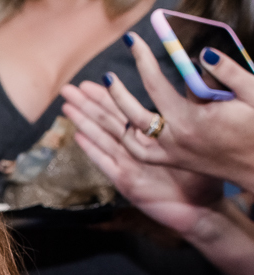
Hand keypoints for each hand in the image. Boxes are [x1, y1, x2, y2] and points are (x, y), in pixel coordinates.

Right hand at [62, 80, 221, 234]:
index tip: (92, 81)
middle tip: (68, 89)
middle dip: (86, 105)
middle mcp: (134, 150)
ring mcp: (128, 166)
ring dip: (83, 122)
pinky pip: (106, 163)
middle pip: (106, 122)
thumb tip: (195, 81)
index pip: (123, 111)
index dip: (106, 96)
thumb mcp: (199, 140)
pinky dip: (92, 150)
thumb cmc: (203, 178)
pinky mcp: (127, 182)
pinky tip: (78, 137)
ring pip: (102, 139)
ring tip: (67, 107)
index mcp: (149, 139)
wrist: (202, 209)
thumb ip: (192, 112)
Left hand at [93, 32, 253, 189]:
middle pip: (134, 112)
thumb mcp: (251, 95)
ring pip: (131, 136)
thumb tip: (202, 55)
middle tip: (106, 75)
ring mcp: (171, 153)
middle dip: (116, 91)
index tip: (132, 42)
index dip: (142, 60)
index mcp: (191, 119)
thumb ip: (227, 73)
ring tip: (107, 100)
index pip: (156, 85)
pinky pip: (140, 153)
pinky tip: (126, 125)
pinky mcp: (173, 162)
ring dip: (115, 117)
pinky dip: (129, 139)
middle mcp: (175, 138)